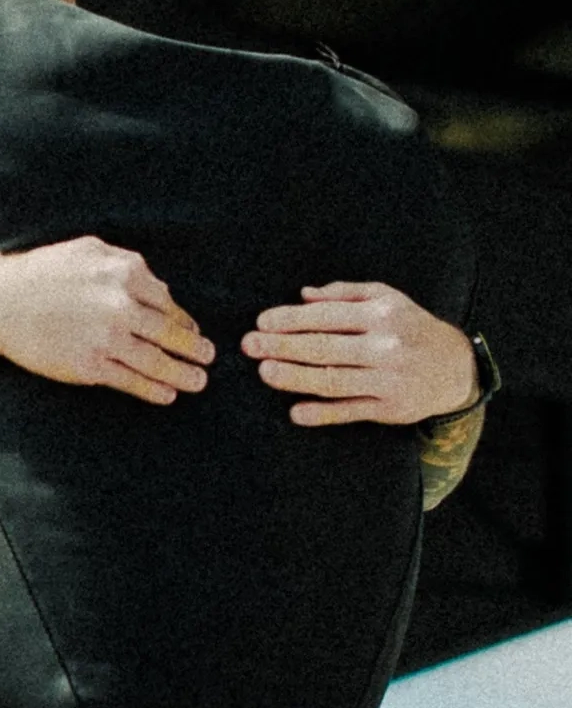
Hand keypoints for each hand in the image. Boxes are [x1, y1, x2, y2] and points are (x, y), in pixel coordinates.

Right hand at [0, 236, 214, 405]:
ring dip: (184, 374)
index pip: (167, 302)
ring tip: (199, 382)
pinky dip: (155, 389)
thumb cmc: (42, 274)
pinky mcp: (91, 365)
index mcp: (125, 273)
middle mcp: (121, 304)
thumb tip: (159, 287)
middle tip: (209, 357)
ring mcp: (107, 337)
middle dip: (194, 348)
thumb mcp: (87, 251)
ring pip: (158, 361)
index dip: (183, 320)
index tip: (192, 331)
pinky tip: (167, 394)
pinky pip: (132, 380)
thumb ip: (125, 263)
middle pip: (170, 332)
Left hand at [240, 281, 476, 425]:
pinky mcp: (391, 409)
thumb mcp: (385, 297)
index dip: (291, 319)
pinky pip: (350, 412)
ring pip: (333, 380)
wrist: (456, 367)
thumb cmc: (410, 326)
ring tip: (265, 372)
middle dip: (282, 346)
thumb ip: (343, 293)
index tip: (262, 322)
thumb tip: (302, 295)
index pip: (327, 316)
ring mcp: (388, 380)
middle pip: (324, 348)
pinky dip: (323, 414)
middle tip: (250, 345)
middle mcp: (385, 347)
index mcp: (380, 315)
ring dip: (295, 378)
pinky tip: (296, 413)